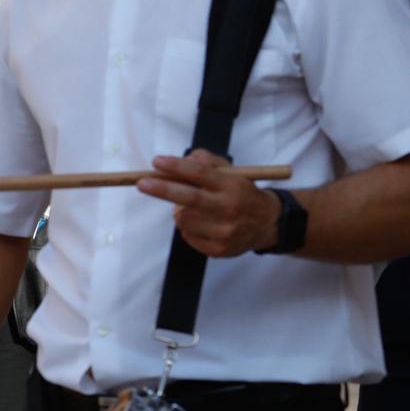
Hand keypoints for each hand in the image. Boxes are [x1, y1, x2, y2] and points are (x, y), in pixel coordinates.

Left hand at [138, 150, 283, 257]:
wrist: (267, 224)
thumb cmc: (242, 193)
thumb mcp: (232, 172)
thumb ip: (206, 162)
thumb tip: (179, 161)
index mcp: (232, 186)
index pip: (200, 173)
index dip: (176, 167)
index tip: (157, 162)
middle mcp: (229, 209)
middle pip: (188, 198)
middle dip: (162, 189)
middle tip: (142, 183)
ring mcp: (223, 232)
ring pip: (182, 218)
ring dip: (179, 209)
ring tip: (193, 207)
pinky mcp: (218, 249)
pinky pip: (187, 235)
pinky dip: (188, 226)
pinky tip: (202, 222)